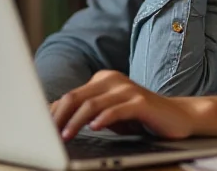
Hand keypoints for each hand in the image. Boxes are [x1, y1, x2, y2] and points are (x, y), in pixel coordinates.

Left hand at [50, 70, 196, 140]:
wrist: (177, 117)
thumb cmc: (140, 117)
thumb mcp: (110, 114)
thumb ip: (87, 113)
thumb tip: (55, 119)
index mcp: (103, 80)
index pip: (70, 96)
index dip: (53, 113)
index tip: (39, 130)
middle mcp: (113, 80)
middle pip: (76, 96)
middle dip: (58, 116)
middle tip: (48, 134)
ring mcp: (127, 89)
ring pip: (92, 104)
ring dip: (75, 121)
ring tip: (65, 136)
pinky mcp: (141, 102)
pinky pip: (117, 109)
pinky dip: (103, 118)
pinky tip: (95, 127)